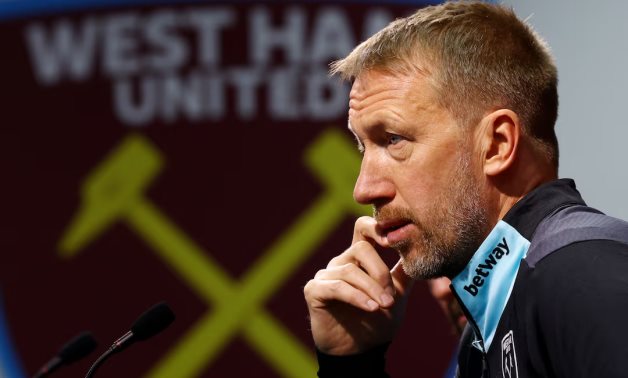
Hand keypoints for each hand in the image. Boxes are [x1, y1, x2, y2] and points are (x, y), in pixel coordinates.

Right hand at [304, 216, 413, 354]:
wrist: (360, 351)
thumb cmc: (377, 321)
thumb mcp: (397, 296)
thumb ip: (405, 274)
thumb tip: (417, 251)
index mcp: (359, 258)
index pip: (363, 228)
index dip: (376, 228)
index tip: (394, 244)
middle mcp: (341, 262)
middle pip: (361, 248)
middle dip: (380, 272)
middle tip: (391, 297)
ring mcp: (326, 276)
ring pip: (350, 270)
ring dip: (371, 289)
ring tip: (384, 306)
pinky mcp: (314, 291)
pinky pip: (336, 287)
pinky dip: (356, 297)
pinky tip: (370, 308)